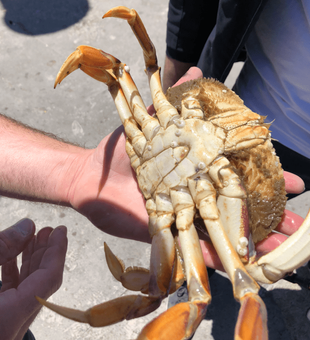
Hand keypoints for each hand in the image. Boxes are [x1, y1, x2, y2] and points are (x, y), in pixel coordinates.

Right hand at [0, 219, 66, 339]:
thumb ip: (2, 247)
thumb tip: (29, 226)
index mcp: (8, 319)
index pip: (49, 280)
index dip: (57, 251)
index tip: (61, 230)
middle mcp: (9, 328)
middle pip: (40, 283)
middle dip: (45, 252)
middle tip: (49, 229)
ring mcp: (3, 325)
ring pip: (25, 288)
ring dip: (29, 260)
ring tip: (33, 236)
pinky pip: (11, 294)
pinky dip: (14, 272)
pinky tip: (12, 253)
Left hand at [68, 65, 305, 269]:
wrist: (93, 174)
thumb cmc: (122, 150)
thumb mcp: (151, 119)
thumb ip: (175, 97)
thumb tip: (198, 67)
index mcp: (196, 168)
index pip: (240, 173)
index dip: (267, 178)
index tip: (294, 183)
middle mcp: (195, 191)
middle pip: (238, 204)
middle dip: (269, 214)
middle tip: (296, 224)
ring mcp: (183, 212)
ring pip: (222, 229)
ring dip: (252, 240)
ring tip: (280, 249)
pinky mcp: (168, 229)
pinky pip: (194, 246)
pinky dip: (215, 255)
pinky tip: (238, 263)